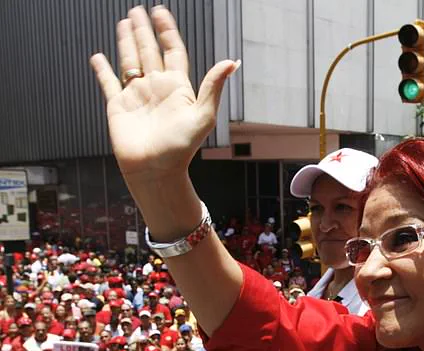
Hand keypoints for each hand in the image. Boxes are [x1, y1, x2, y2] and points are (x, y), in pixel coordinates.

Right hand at [90, 6, 239, 181]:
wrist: (155, 171)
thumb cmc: (181, 148)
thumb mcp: (203, 115)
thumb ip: (213, 87)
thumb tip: (232, 62)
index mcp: (177, 88)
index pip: (173, 52)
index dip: (167, 32)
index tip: (160, 13)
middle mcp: (157, 88)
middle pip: (150, 51)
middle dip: (144, 31)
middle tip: (138, 10)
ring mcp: (137, 96)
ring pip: (130, 61)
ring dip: (126, 42)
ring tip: (124, 23)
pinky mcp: (118, 107)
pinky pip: (109, 83)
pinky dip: (103, 70)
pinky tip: (99, 57)